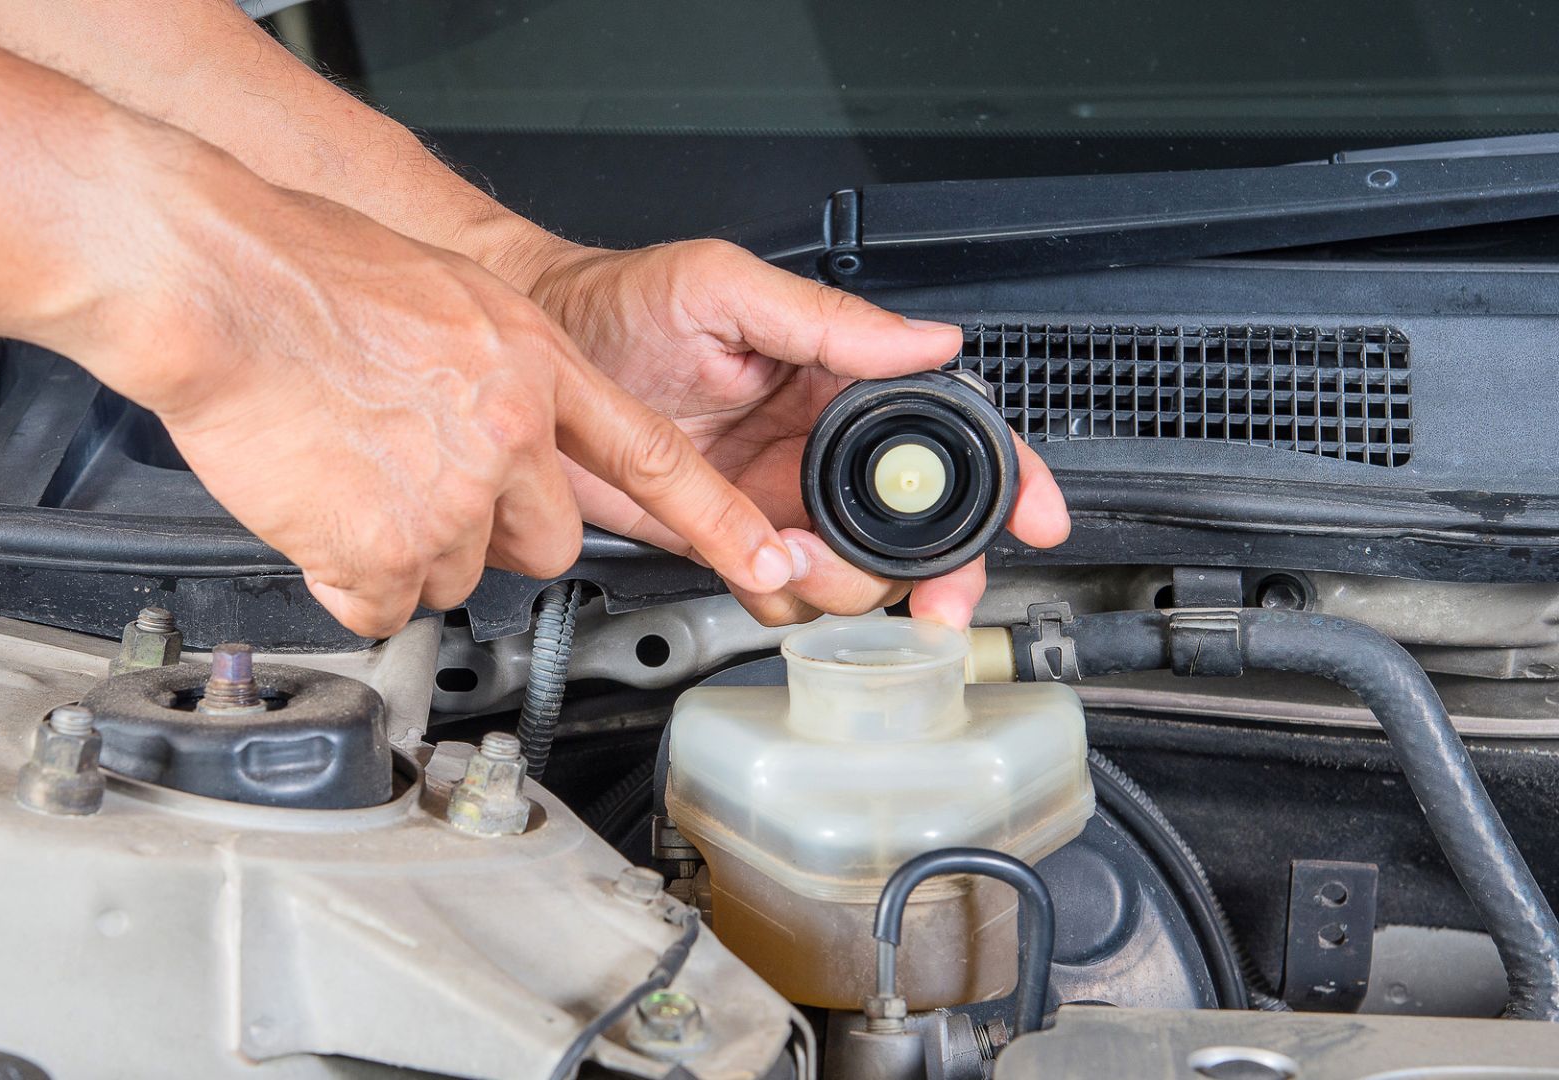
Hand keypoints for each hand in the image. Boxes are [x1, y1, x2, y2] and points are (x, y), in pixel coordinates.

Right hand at [53, 157, 796, 637]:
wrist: (220, 281)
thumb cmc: (310, 273)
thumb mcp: (449, 301)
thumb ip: (501, 375)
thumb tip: (511, 430)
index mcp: (535, 364)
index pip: (653, 460)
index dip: (717, 521)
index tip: (769, 564)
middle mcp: (509, 436)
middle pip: (550, 541)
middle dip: (495, 532)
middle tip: (424, 484)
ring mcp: (451, 499)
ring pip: (458, 576)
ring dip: (409, 551)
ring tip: (354, 476)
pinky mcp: (385, 551)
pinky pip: (382, 602)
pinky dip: (348, 574)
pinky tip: (319, 506)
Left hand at [526, 239, 1069, 626]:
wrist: (531, 354)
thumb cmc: (617, 302)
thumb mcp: (724, 288)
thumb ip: (826, 321)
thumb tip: (928, 338)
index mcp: (838, 379)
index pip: (946, 430)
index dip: (1004, 476)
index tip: (1034, 517)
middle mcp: (818, 445)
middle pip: (917, 527)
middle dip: (935, 569)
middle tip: (927, 596)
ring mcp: (776, 498)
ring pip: (854, 575)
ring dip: (842, 587)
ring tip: (790, 554)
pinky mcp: (725, 538)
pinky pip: (779, 592)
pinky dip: (777, 597)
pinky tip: (751, 565)